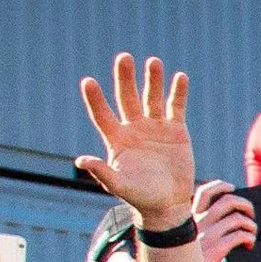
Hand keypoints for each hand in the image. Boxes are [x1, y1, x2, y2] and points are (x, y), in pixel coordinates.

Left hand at [74, 53, 198, 226]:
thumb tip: (80, 161)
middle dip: (125, 78)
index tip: (88, 82)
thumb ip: (102, 172)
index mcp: (116, 138)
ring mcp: (155, 127)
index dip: (95, 99)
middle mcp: (133, 128)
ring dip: (152, 79)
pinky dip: (178, 92)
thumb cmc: (140, 196)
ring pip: (152, 97)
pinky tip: (180, 77)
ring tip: (153, 62)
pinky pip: (176, 106)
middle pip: (127, 98)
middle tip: (123, 58)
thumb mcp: (119, 186)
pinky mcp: (176, 130)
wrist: (168, 204)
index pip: (102, 114)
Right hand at [190, 180, 253, 261]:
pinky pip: (240, 235)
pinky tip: (250, 245)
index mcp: (189, 218)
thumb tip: (226, 219)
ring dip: (251, 223)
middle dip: (245, 204)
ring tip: (252, 232)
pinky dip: (250, 237)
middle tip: (250, 213)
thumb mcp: (189, 241)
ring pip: (237, 218)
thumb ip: (202, 228)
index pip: (204, 192)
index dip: (221, 186)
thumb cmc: (187, 261)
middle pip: (228, 200)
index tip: (232, 188)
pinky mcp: (216, 249)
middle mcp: (197, 222)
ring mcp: (207, 235)